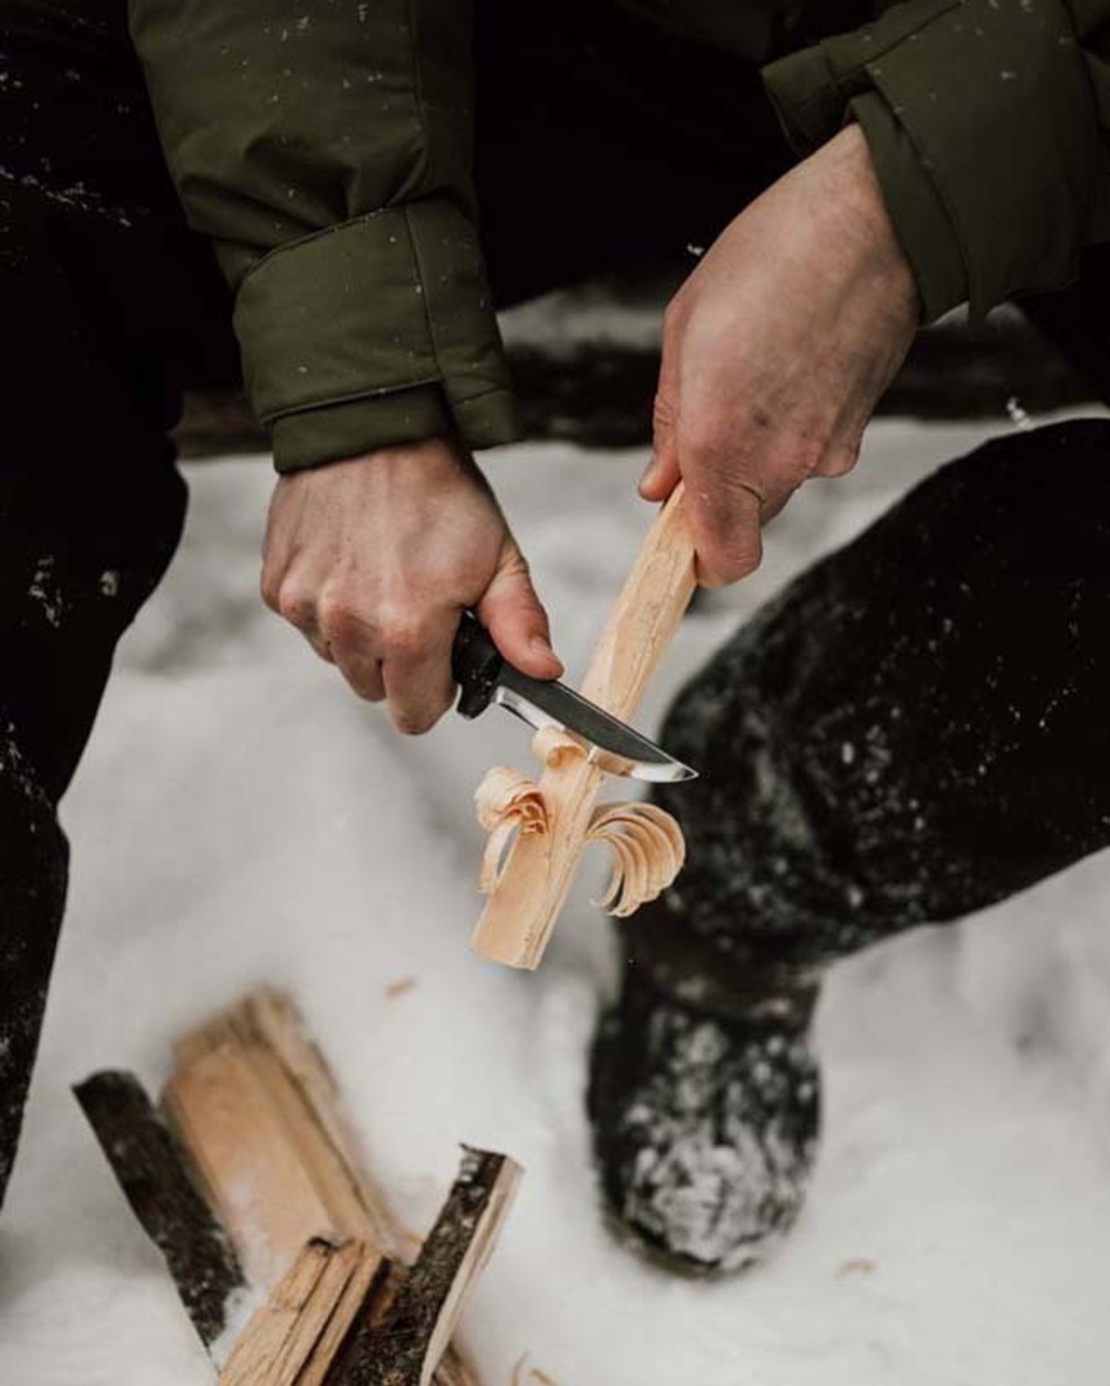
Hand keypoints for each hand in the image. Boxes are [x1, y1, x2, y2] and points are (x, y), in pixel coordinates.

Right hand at [261, 437, 560, 732]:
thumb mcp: (498, 557)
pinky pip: (306, 623)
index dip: (437, 691)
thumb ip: (519, 624)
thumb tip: (542, 673)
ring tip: (382, 576)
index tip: (445, 657)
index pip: (415, 715)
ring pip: (337, 658)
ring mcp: (305, 606)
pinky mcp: (277, 585)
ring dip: (360, 635)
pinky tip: (349, 562)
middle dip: (399, 663)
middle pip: (374, 689)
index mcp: (408, 630)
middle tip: (417, 606)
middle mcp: (348, 626)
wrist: (373, 427)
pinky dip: (326, 606)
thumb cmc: (439, 491)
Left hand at [643, 123, 918, 584]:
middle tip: (703, 426)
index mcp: (719, 443)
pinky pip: (812, 451)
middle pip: (744, 524)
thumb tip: (659, 483)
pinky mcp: (859, 430)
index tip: (676, 532)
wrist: (877, 218)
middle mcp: (780, 464)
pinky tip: (788, 365)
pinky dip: (794, 427)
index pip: (720, 560)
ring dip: (756, 455)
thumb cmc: (774, 258)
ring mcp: (828, 451)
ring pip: (778, 485)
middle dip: (718, 494)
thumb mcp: (685, 328)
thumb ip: (669, 420)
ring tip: (751, 374)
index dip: (695, 560)